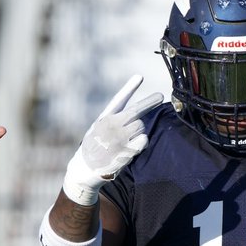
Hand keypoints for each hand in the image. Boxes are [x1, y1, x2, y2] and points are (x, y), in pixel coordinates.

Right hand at [64, 75, 161, 205]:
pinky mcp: (126, 150)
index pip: (119, 99)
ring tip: (128, 137)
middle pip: (137, 111)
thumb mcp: (97, 128)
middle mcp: (111, 125)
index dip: (130, 87)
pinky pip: (144, 139)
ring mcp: (119, 138)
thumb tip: (137, 114)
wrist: (85, 168)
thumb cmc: (94, 146)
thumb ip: (114, 119)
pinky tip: (134, 144)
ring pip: (141, 126)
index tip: (140, 76)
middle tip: (160, 96)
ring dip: (140, 129)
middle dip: (150, 102)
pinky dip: (142, 140)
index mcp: (104, 118)